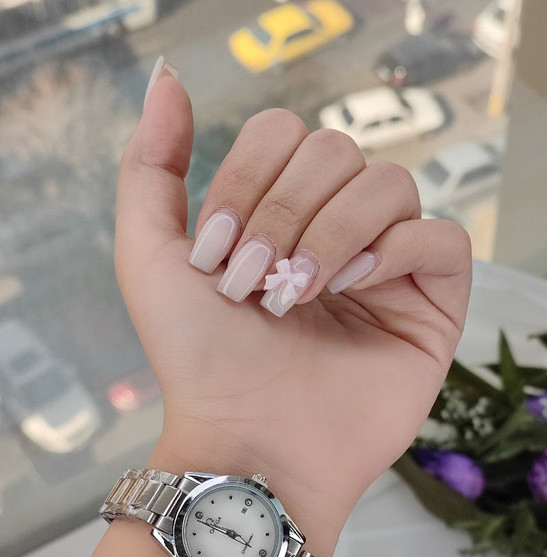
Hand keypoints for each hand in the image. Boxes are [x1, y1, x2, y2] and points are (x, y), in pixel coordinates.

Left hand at [116, 67, 471, 556]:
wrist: (246, 441)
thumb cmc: (199, 360)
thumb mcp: (149, 256)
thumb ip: (150, 166)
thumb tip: (168, 80)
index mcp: (277, 213)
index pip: (286, 135)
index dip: (247, 179)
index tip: (217, 256)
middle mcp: (333, 230)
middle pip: (337, 151)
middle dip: (284, 211)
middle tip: (256, 284)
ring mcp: (386, 267)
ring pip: (388, 184)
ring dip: (332, 233)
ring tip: (299, 295)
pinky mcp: (430, 305)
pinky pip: (442, 238)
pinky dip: (398, 249)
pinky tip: (357, 286)